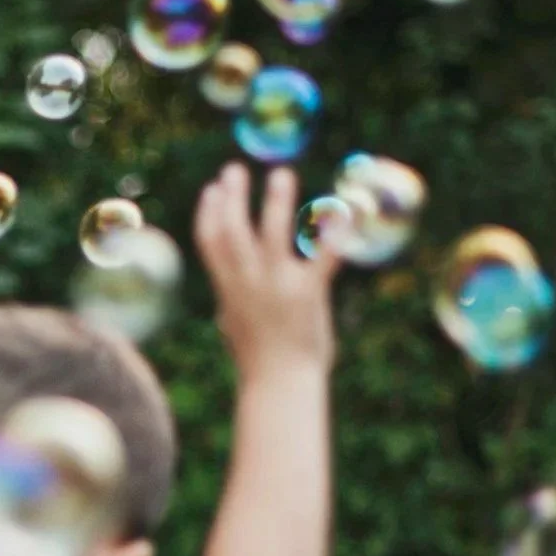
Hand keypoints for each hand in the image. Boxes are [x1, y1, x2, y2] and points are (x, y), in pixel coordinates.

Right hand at [193, 164, 338, 382]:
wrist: (280, 386)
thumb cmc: (259, 362)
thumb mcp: (235, 328)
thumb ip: (231, 306)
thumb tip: (224, 306)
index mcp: (228, 289)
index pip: (210, 242)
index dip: (209, 212)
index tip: (212, 188)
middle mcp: (248, 282)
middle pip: (233, 229)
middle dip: (232, 196)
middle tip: (235, 169)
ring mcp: (277, 286)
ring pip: (271, 234)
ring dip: (275, 201)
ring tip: (280, 174)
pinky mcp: (308, 294)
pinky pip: (323, 258)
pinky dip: (335, 233)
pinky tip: (345, 210)